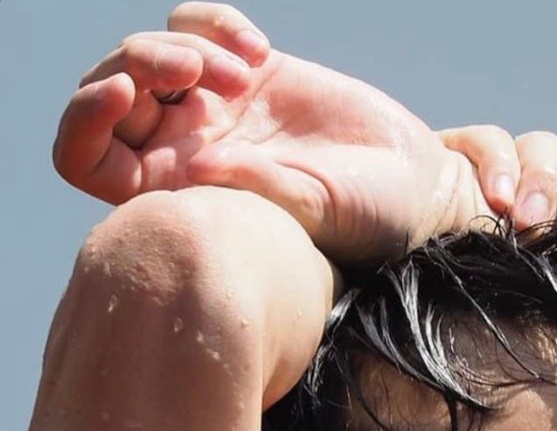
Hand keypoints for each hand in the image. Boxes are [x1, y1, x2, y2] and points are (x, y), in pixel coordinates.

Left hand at [54, 5, 556, 264]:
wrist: (410, 187)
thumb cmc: (366, 222)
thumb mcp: (313, 208)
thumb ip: (256, 186)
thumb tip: (192, 164)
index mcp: (177, 197)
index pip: (86, 159)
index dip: (84, 120)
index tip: (124, 94)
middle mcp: (181, 150)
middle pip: (106, 92)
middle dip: (135, 66)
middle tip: (195, 75)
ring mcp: (209, 106)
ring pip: (144, 52)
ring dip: (178, 45)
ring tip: (244, 69)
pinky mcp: (241, 69)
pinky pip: (189, 22)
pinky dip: (212, 22)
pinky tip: (259, 51)